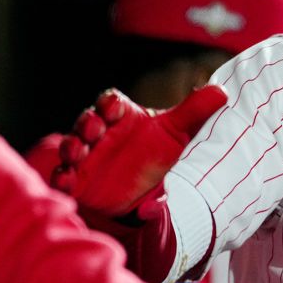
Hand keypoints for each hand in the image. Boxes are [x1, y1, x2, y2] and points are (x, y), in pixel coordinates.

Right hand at [50, 85, 226, 216]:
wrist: (142, 192)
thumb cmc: (155, 154)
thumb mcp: (177, 134)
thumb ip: (194, 112)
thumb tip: (221, 91)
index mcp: (122, 117)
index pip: (111, 102)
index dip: (110, 103)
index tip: (115, 107)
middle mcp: (100, 134)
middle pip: (88, 122)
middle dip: (88, 123)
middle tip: (94, 129)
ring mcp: (85, 157)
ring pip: (72, 147)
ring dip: (71, 147)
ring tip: (77, 153)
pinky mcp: (76, 181)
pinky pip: (62, 177)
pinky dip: (62, 178)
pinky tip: (66, 182)